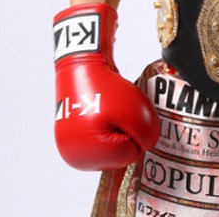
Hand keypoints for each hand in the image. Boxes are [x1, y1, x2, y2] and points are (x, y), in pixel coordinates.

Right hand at [53, 3, 159, 169]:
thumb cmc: (105, 87)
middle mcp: (74, 156)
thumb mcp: (136, 112)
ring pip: (110, 143)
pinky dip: (105, 123)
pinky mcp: (71, 131)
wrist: (82, 62)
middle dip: (125, 131)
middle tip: (120, 110)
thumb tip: (147, 144)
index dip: (135, 132)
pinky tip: (104, 107)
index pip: (129, 155)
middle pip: (118, 153)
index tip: (128, 114)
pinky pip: (99, 134)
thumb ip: (147, 135)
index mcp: (88, 157)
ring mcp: (70, 143)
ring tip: (112, 107)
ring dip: (116, 126)